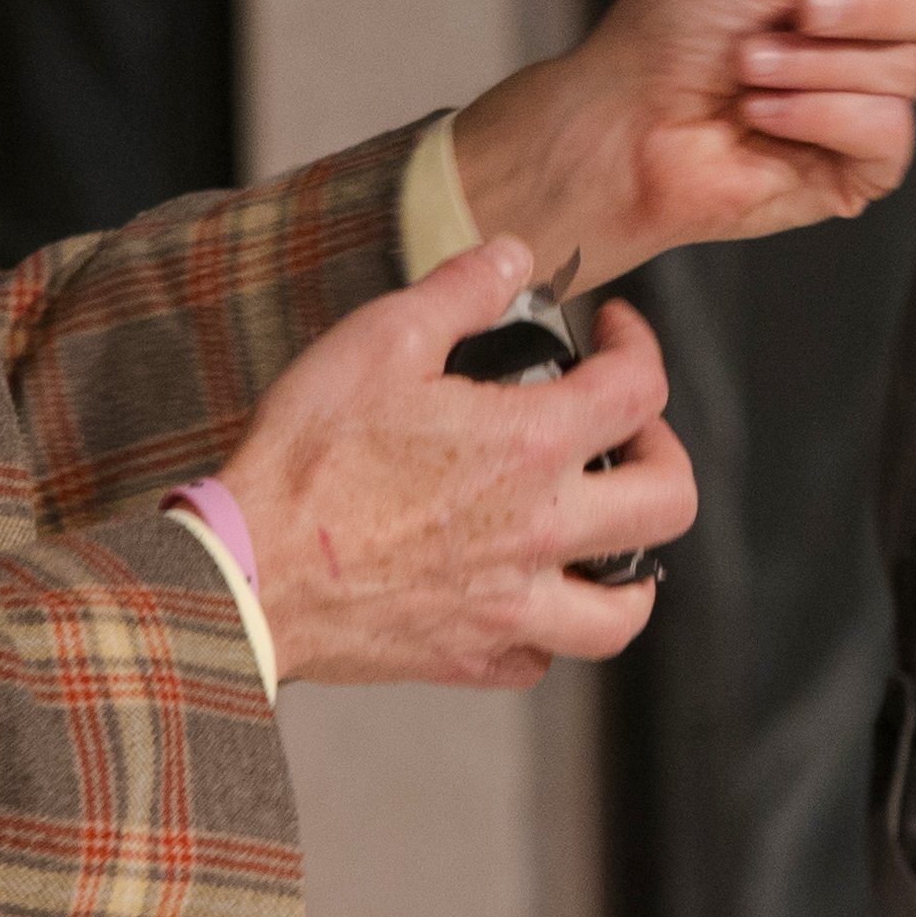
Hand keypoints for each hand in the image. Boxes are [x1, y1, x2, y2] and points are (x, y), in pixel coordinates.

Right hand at [216, 239, 698, 688]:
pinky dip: (548, 629)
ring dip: (633, 568)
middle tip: (626, 433)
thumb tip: (513, 258)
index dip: (638, 343)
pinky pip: (544, 659)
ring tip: (605, 532)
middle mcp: (541, 532)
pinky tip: (523, 593)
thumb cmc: (306, 460)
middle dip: (663, 452)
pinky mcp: (472, 658)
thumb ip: (460, 291)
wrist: (246, 573)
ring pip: (624, 611)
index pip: (640, 389)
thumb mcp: (379, 340)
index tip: (614, 331)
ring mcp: (512, 606)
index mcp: (532, 446)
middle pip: (669, 501)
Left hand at [447, 0, 915, 286]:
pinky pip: (885, 131)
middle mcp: (881, 38)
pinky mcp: (857, 171)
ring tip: (752, 73)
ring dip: (818, 63)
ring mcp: (873, 108)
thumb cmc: (673, 27)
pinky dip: (819, 114)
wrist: (620, 121)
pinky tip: (766, 119)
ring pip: (909, 70)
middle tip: (788, 12)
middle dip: (865, 1)